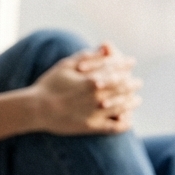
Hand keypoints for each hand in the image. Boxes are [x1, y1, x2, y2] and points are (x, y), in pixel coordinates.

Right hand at [28, 43, 142, 134]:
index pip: (118, 69)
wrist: (36, 109)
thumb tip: (104, 48)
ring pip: (123, 107)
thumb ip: (87, 56)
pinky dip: (124, 123)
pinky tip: (127, 120)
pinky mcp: (92, 127)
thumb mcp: (65, 65)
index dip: (126, 64)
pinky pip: (114, 127)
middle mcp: (99, 96)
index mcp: (93, 80)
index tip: (131, 62)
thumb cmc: (49, 85)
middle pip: (124, 88)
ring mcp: (97, 112)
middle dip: (133, 84)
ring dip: (132, 102)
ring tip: (136, 100)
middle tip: (138, 82)